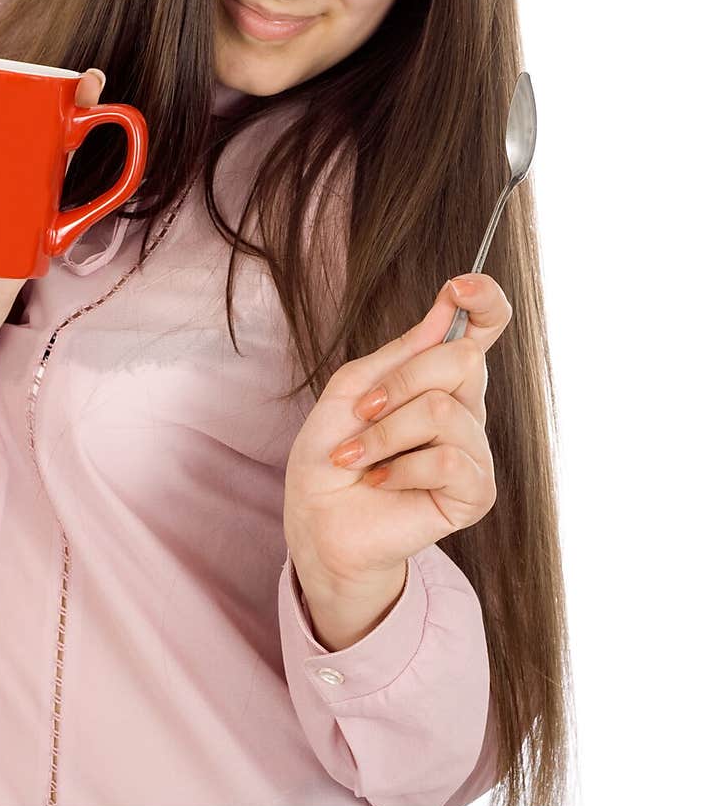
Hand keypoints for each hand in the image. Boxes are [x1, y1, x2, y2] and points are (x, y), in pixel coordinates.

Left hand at [283, 273, 511, 603]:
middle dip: (401, 382)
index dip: (485, 299)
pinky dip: (401, 469)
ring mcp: (474, 451)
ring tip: (358, 458)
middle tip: (363, 411)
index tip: (457, 286)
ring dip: (385, 435)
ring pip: (443, 411)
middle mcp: (465, 408)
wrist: (319, 519)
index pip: (485, 327)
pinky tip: (381, 481)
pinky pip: (448, 460)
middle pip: (463, 360)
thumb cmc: (332, 454)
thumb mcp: (353, 388)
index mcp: (440, 377)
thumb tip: (446, 309)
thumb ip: (402, 352)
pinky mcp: (475, 493)